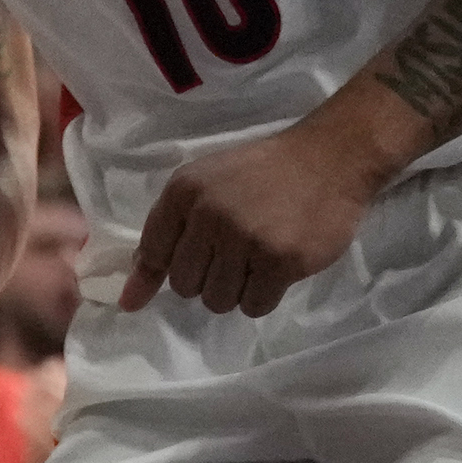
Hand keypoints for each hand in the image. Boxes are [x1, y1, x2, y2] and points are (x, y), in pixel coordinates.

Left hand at [120, 113, 394, 317]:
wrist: (333, 156)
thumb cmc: (263, 173)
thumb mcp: (205, 186)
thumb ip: (163, 238)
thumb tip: (128, 303)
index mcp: (184, 192)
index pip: (153, 254)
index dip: (169, 266)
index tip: (194, 259)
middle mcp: (210, 214)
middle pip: (185, 287)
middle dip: (209, 277)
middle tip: (238, 251)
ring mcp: (246, 239)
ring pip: (218, 301)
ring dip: (237, 289)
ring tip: (259, 258)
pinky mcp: (280, 260)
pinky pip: (254, 306)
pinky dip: (265, 295)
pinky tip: (278, 267)